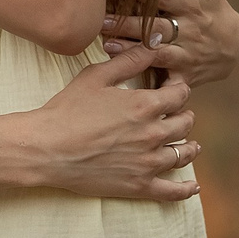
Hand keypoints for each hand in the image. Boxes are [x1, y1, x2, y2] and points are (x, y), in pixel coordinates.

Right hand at [18, 41, 200, 200]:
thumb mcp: (96, 76)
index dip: (180, 89)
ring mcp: (147, 163)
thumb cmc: (67, 110)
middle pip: (185, 124)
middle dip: (185, 115)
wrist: (46, 148)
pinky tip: (192, 186)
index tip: (174, 88)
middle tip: (179, 114)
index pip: (180, 95)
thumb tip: (152, 46)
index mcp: (145, 106)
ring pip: (183, 154)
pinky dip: (185, 190)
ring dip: (190, 147)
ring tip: (191, 145)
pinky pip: (171, 192)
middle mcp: (152, 134)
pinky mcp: (138, 186)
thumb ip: (128, 61)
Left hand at [102, 0, 238, 87]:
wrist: (235, 47)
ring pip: (157, 53)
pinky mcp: (186, 76)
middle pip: (156, 27)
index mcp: (192, 5)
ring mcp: (187, 55)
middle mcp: (189, 30)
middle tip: (100, 20)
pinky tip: (131, 82)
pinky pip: (167, 82)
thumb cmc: (214, 11)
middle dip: (128, 24)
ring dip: (132, 51)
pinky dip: (152, 86)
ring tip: (108, 46)